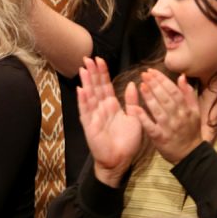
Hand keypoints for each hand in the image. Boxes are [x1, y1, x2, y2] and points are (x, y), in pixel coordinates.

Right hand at [78, 57, 142, 187]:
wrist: (120, 159)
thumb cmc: (127, 141)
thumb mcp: (135, 118)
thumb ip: (133, 101)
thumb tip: (134, 84)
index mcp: (111, 106)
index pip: (106, 85)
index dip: (102, 73)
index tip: (100, 60)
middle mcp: (101, 108)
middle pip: (95, 87)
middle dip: (92, 73)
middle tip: (88, 58)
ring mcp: (93, 116)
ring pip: (89, 95)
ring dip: (86, 82)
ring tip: (83, 68)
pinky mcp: (89, 125)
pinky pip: (86, 111)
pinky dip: (83, 100)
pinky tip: (82, 90)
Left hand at [133, 70, 202, 164]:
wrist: (189, 154)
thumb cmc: (190, 131)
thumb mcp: (194, 112)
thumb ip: (188, 94)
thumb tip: (182, 77)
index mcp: (186, 110)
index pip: (174, 91)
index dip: (162, 80)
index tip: (151, 71)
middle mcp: (178, 117)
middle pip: (166, 98)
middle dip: (155, 84)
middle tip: (144, 74)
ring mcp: (169, 128)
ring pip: (159, 110)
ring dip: (149, 97)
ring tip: (141, 85)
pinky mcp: (160, 137)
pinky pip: (151, 126)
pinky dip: (143, 117)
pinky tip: (135, 108)